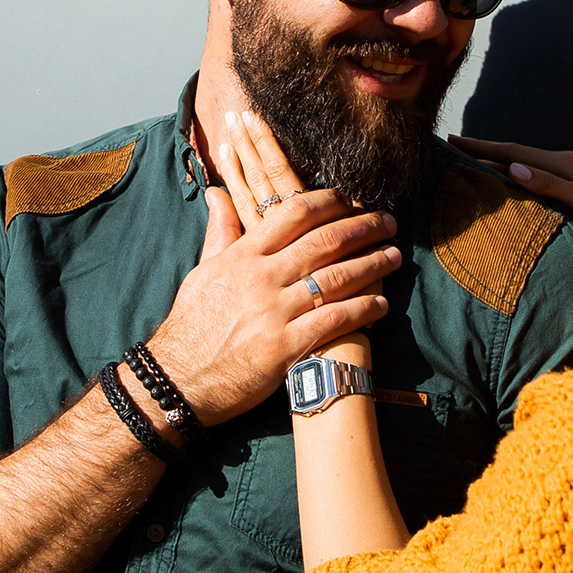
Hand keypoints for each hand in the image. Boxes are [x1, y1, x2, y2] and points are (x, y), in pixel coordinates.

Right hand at [147, 116, 395, 425]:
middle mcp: (261, 278)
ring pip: (335, 279)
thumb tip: (218, 193)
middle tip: (389, 221)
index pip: (293, 214)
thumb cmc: (190, 325)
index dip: (329, 201)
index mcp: (242, 256)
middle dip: (362, 227)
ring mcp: (274, 312)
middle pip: (323, 242)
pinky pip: (333, 322)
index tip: (353, 198)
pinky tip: (381, 305)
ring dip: (371, 265)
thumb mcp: (202, 271)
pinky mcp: (284, 347)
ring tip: (395, 257)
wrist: (177, 379)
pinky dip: (361, 311)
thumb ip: (220, 231)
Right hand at [448, 135, 572, 244]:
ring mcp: (571, 177)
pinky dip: (514, 181)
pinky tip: (507, 189)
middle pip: (515, 156)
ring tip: (470, 167)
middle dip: (484, 152)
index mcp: (565, 162)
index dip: (482, 147)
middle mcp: (566, 165)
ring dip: (497, 166)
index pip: (513, 152)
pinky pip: (535, 182)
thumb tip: (512, 169)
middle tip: (452, 150)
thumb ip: (551, 186)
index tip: (452, 140)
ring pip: (524, 168)